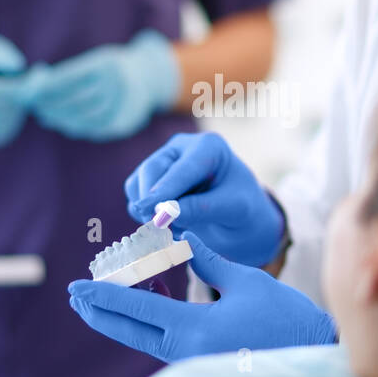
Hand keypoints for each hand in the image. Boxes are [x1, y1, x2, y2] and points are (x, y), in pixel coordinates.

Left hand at [25, 30, 179, 140]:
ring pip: (83, 117)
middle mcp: (118, 84)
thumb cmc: (110, 68)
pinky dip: (76, 128)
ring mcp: (124, 105)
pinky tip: (64, 124)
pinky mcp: (125, 123)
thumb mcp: (94, 61)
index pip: (69, 78)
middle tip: (35, 107)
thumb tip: (33, 85)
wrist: (151, 78)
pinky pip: (95, 129)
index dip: (47, 87)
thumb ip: (66, 73)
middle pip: (75, 99)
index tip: (30, 91)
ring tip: (46, 117)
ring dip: (60, 119)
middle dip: (50, 105)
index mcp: (107, 63)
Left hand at [68, 231, 335, 360]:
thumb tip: (178, 238)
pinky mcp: (203, 366)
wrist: (314, 355)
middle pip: (131, 332)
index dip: (104, 296)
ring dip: (119, 321)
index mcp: (195, 329)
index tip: (77, 287)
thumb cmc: (285, 316)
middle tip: (75, 297)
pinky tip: (136, 318)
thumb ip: (207, 260)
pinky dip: (143, 329)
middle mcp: (187, 352)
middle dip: (100, 313)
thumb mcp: (245, 280)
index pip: (137, 310)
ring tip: (96, 306)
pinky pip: (162, 345)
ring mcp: (194, 364)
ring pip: (144, 341)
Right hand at [124, 131, 285, 266]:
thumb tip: (164, 212)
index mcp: (209, 146)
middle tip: (159, 229)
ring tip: (174, 229)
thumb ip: (202, 209)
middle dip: (152, 201)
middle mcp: (182, 148)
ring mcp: (163, 161)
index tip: (151, 209)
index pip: (183, 169)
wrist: (239, 219)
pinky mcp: (150, 179)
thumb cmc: (243, 210)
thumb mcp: (234, 210)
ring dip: (147, 210)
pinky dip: (143, 213)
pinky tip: (166, 226)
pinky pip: (134, 195)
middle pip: (152, 170)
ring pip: (138, 183)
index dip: (165, 190)